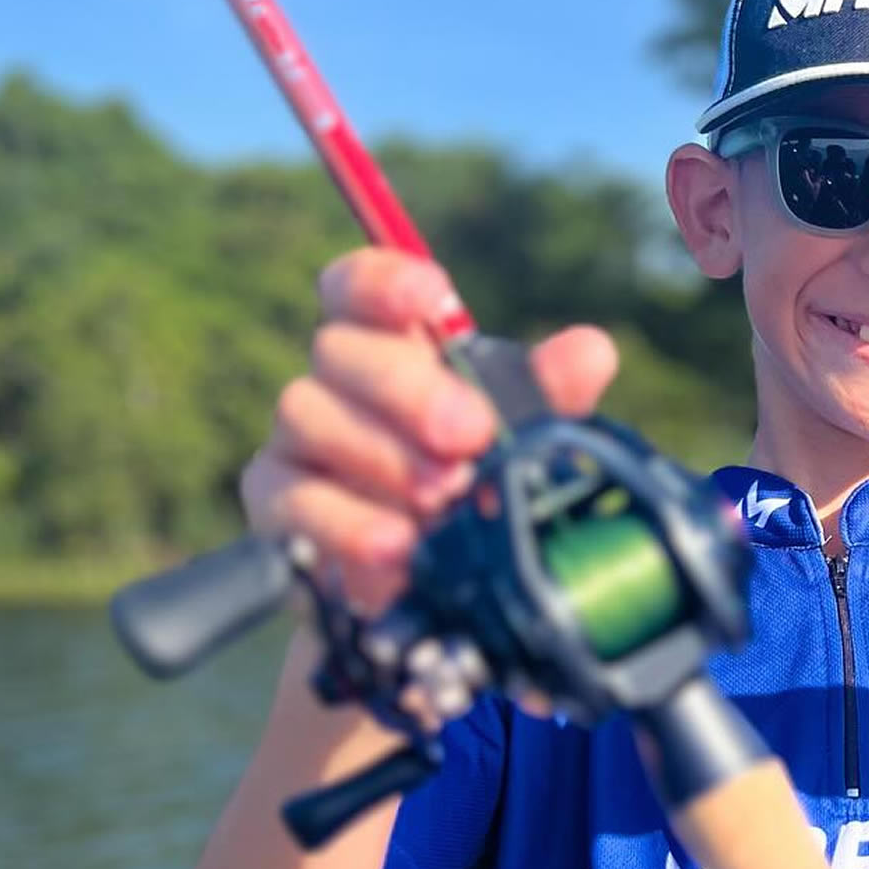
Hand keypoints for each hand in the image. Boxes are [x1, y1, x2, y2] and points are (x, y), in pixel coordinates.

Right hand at [240, 249, 618, 617]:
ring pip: (308, 415)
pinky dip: (348, 524)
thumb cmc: (477, 484)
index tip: (435, 296)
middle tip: (470, 434)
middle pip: (339, 350)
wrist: (435, 586)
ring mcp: (297, 443)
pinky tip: (399, 546)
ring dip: (382, 455)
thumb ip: (550, 393)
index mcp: (388, 344)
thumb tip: (592, 351)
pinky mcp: (277, 510)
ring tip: (446, 497)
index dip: (386, 282)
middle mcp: (334, 383)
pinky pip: (291, 502)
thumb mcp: (522, 436)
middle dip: (408, 388)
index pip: (358, 287)